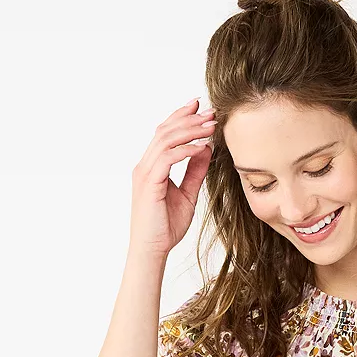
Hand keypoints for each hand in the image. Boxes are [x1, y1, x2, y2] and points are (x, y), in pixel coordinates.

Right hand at [129, 97, 218, 258]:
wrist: (152, 249)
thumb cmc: (166, 226)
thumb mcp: (187, 194)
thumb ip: (195, 172)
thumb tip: (206, 149)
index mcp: (152, 166)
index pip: (165, 133)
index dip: (181, 117)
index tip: (201, 107)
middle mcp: (145, 166)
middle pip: (165, 131)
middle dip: (189, 118)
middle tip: (211, 112)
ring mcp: (145, 173)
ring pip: (166, 140)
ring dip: (190, 130)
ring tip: (210, 125)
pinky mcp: (149, 184)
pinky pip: (167, 159)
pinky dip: (185, 150)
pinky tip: (201, 147)